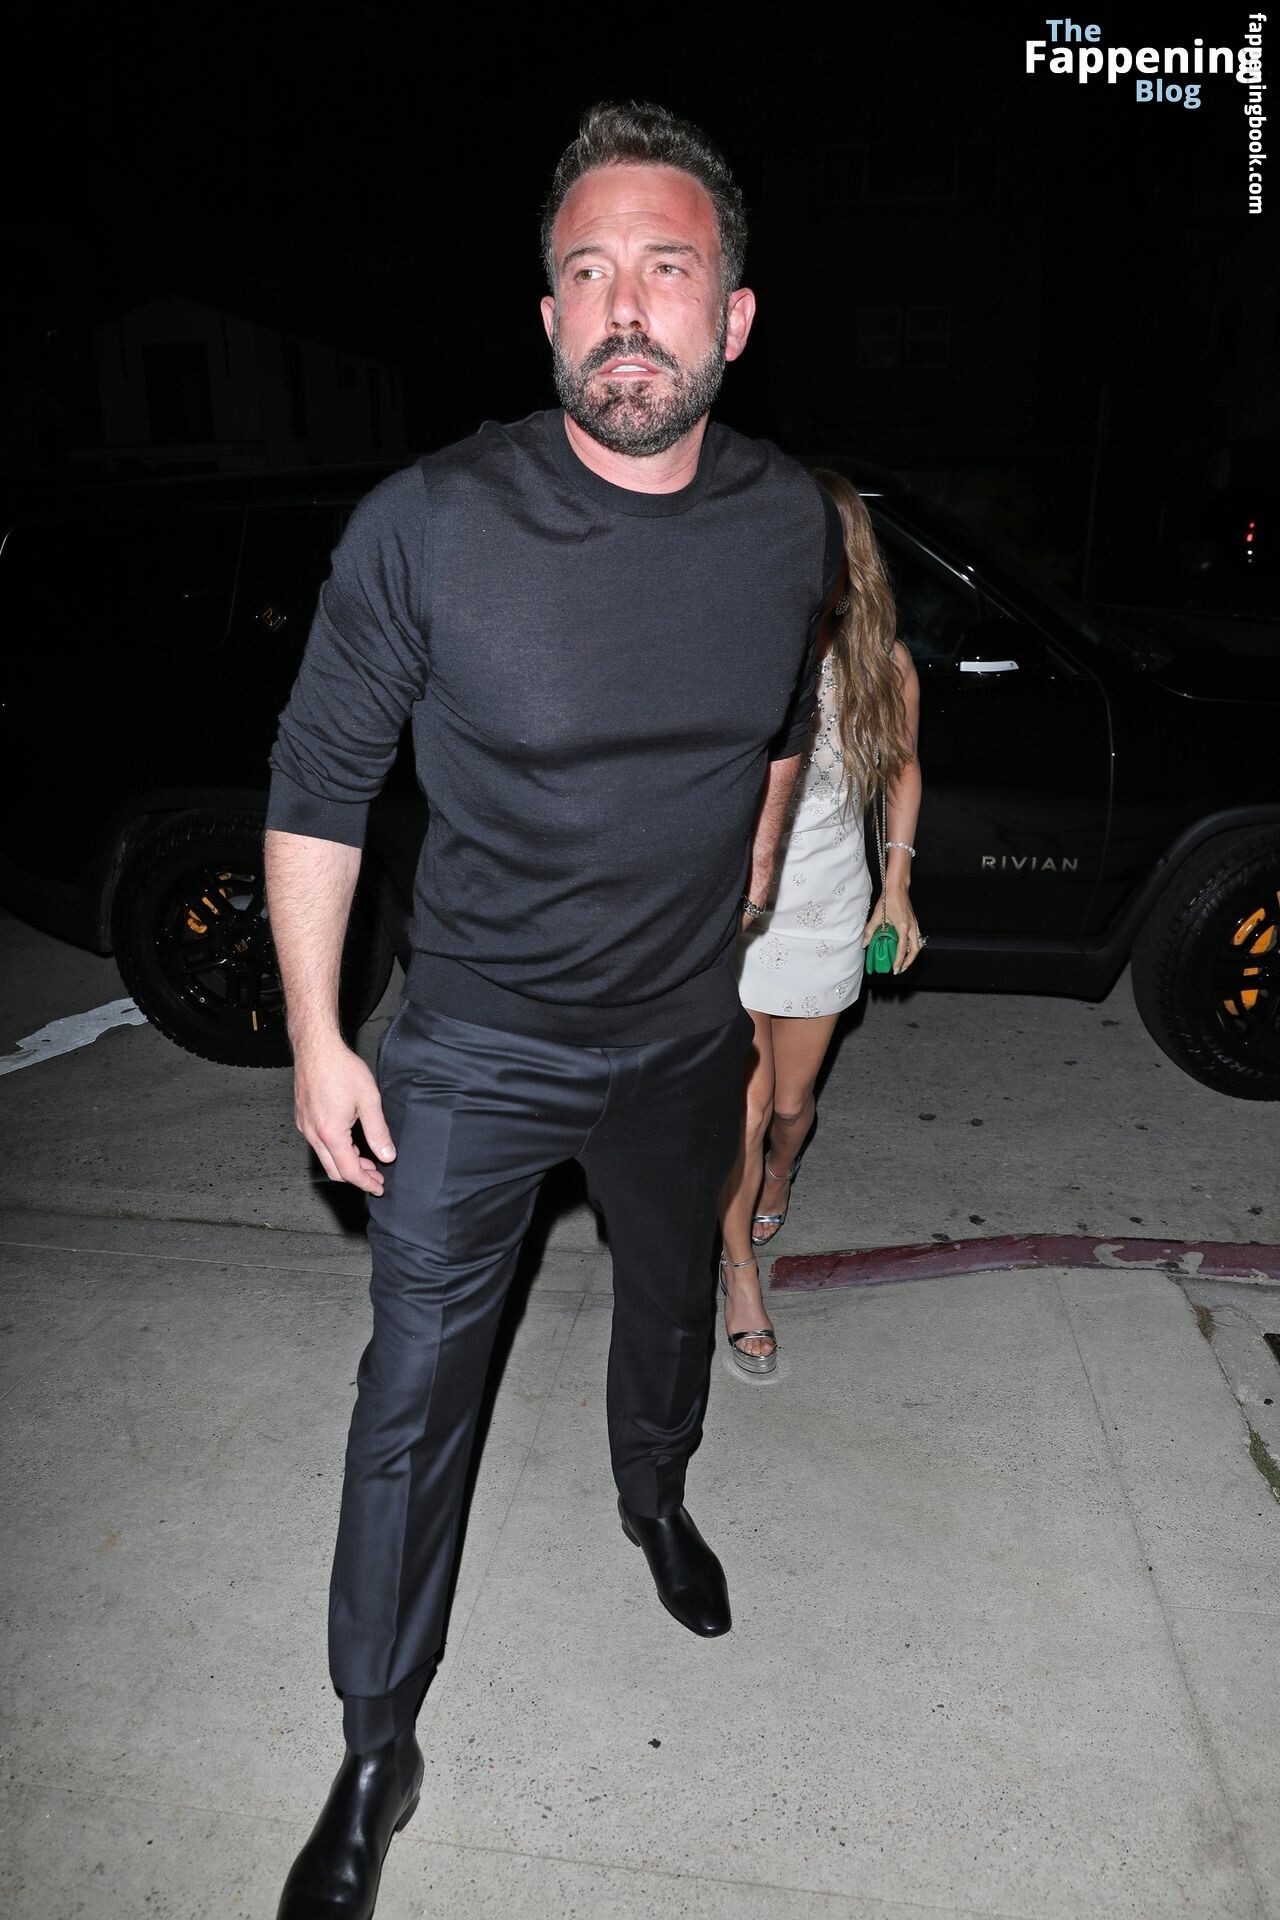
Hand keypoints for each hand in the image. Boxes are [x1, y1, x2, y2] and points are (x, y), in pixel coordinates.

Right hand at [292, 1032, 396, 1193]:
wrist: (316, 1048)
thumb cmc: (341, 1069)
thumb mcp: (369, 1100)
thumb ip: (378, 1132)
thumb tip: (387, 1155)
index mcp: (331, 1134)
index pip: (349, 1171)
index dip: (366, 1183)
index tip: (379, 1187)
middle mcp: (314, 1134)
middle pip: (335, 1170)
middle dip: (357, 1177)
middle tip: (377, 1176)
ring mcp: (305, 1126)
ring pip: (326, 1157)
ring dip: (347, 1163)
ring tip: (368, 1160)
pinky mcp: (303, 1118)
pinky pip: (319, 1144)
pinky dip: (336, 1150)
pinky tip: (350, 1143)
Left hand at [863, 885, 923, 974]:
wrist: (897, 887)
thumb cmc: (889, 899)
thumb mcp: (877, 915)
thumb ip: (870, 931)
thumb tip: (864, 944)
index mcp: (903, 926)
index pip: (902, 949)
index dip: (899, 961)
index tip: (895, 969)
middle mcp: (911, 926)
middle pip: (915, 949)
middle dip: (909, 961)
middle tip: (900, 969)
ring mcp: (915, 924)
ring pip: (918, 944)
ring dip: (912, 954)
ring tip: (904, 961)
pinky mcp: (914, 922)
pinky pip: (917, 937)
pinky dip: (913, 946)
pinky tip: (906, 948)